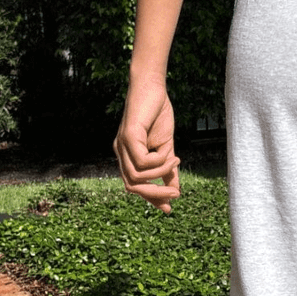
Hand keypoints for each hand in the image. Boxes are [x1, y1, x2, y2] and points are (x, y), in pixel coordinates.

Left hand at [114, 76, 180, 212]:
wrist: (152, 87)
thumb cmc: (157, 113)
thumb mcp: (166, 146)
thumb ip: (167, 168)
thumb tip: (175, 190)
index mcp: (127, 156)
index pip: (134, 185)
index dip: (150, 198)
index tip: (168, 208)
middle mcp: (120, 152)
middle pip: (131, 186)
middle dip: (154, 194)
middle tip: (175, 194)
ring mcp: (121, 145)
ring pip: (136, 177)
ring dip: (160, 174)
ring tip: (176, 162)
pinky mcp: (127, 136)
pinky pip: (142, 162)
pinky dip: (159, 162)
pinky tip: (170, 153)